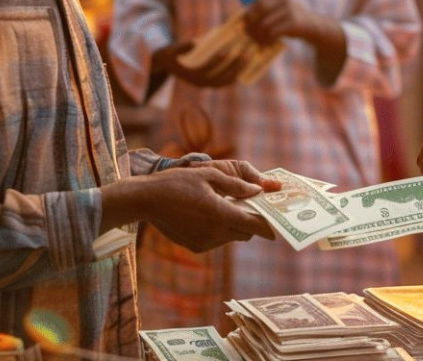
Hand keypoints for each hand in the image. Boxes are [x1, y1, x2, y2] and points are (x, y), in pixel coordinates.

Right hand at [142, 164, 279, 252]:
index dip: (268, 225)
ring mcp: (203, 243)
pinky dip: (221, 229)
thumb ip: (237, 185)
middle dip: (253, 221)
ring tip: (230, 205)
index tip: (277, 222)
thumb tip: (258, 191)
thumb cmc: (177, 182)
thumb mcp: (209, 175)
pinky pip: (217, 239)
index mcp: (220, 215)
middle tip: (253, 205)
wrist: (145, 200)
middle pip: (246, 232)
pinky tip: (212, 212)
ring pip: (232, 236)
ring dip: (236, 224)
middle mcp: (214, 234)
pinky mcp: (194, 246)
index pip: (254, 225)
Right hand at [155, 40, 252, 88]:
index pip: (206, 70)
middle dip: (235, 66)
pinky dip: (237, 73)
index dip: (217, 61)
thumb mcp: (172, 49)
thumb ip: (182, 47)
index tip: (226, 51)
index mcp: (191, 75)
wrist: (168, 65)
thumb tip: (195, 43)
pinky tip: (246, 63)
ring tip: (250, 57)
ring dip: (239, 70)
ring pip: (227, 81)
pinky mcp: (212, 83)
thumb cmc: (172, 54)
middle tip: (246, 53)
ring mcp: (207, 84)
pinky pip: (227, 81)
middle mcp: (200, 83)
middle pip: (221, 77)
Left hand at [243, 0, 326, 44]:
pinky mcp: (294, 22)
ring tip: (259, 44)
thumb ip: (263, 12)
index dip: (249, 14)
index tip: (245, 27)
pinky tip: (268, 46)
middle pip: (259, 12)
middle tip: (250, 37)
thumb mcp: (279, 11)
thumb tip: (241, 23)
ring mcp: (290, 10)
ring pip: (264, 24)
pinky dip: (268, 41)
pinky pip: (273, 33)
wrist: (314, 27)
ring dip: (259, 37)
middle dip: (252, 25)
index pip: (258, 2)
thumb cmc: (291, 20)